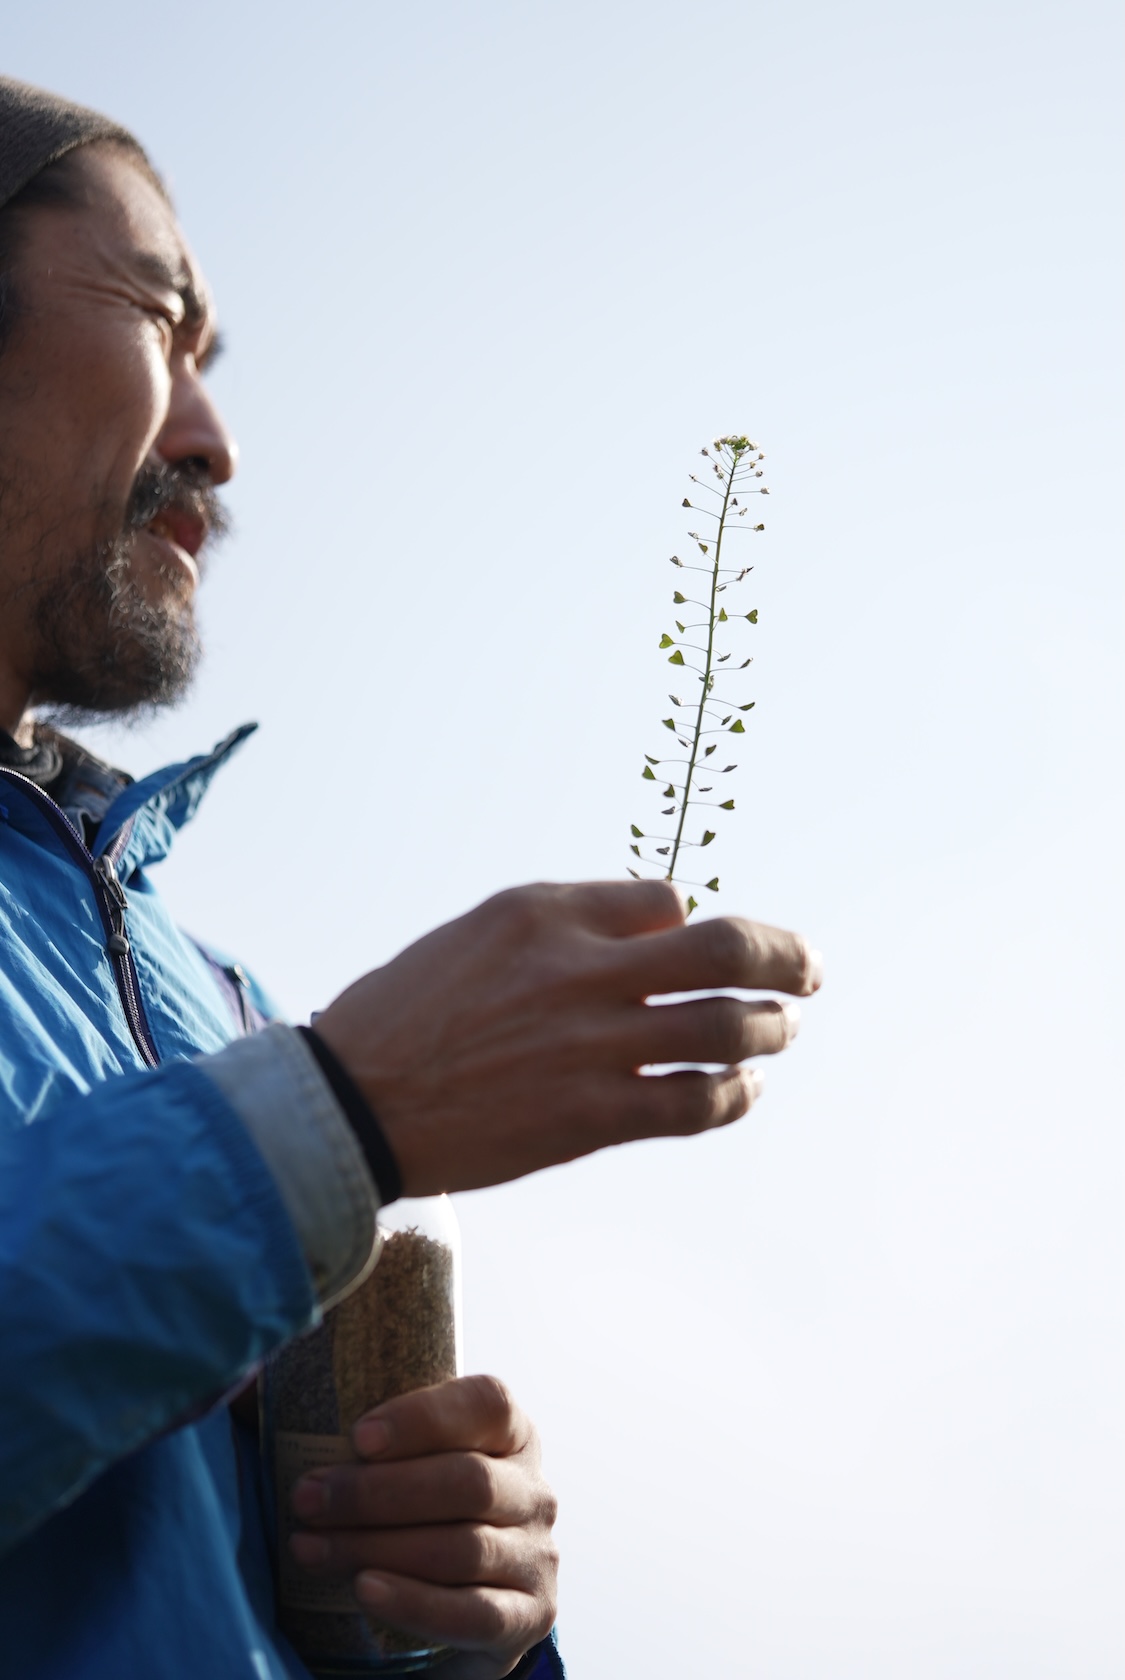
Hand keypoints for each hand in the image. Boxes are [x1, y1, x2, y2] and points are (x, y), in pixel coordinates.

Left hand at [288, 1375, 557, 1679]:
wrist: (459, 1605)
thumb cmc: (412, 1509)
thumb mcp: (397, 1460)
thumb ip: (336, 1413)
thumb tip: (235, 1377)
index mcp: (510, 1432)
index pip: (486, 1403)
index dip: (424, 1416)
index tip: (357, 1436)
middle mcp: (533, 1489)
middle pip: (465, 1480)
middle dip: (377, 1492)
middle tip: (307, 1498)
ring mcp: (538, 1555)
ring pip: (462, 1547)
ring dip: (377, 1547)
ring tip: (309, 1547)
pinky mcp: (529, 1617)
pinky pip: (474, 1613)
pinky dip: (415, 1602)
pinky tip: (364, 1589)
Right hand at [315, 879, 821, 1195]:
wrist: (352, 1105)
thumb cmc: (409, 1013)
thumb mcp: (479, 932)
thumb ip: (568, 921)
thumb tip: (663, 917)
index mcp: (544, 913)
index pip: (664, 900)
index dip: (692, 922)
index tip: (698, 945)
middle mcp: (576, 969)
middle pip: (721, 951)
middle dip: (785, 958)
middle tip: (811, 969)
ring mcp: (589, 1047)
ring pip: (723, 1027)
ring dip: (771, 1027)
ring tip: (785, 1029)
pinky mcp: (588, 1118)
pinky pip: (692, 1104)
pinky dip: (733, 1094)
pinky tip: (744, 1089)